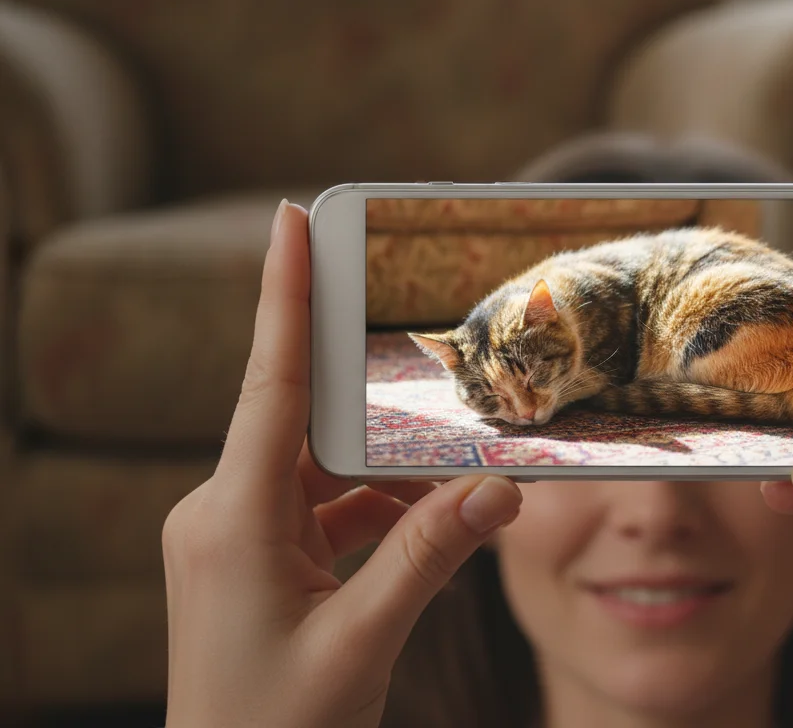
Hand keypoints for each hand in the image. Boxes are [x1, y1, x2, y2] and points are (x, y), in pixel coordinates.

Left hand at [161, 200, 521, 727]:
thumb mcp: (363, 642)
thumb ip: (431, 558)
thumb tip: (501, 489)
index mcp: (231, 522)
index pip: (268, 386)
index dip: (283, 297)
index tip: (292, 221)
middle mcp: (221, 515)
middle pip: (302, 422)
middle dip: (370, 395)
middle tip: (422, 350)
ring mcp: (233, 540)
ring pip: (319, 472)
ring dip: (385, 472)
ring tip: (456, 471)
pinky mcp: (251, 564)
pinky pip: (319, 512)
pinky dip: (373, 512)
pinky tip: (428, 522)